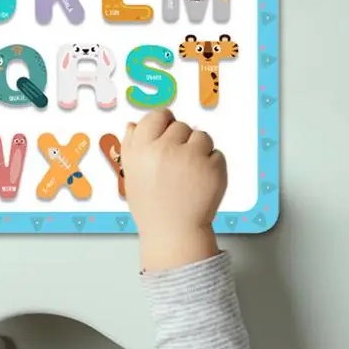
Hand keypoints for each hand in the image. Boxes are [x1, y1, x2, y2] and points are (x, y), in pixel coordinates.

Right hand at [122, 110, 225, 271]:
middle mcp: (165, 149)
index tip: (167, 133)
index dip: (164, 123)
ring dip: (199, 150)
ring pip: (202, 136)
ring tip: (190, 174)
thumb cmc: (151, 205)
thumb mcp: (131, 175)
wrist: (173, 232)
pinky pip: (217, 154)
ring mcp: (192, 157)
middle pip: (181, 126)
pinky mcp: (214, 167)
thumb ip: (131, 147)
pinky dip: (212, 166)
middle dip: (181, 141)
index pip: (158, 116)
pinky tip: (200, 183)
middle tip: (177, 165)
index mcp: (142, 148)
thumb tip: (134, 124)